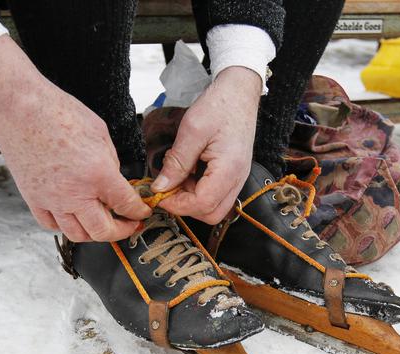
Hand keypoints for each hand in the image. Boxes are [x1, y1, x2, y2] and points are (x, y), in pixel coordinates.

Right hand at [0, 35, 150, 241]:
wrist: (19, 108)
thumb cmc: (58, 113)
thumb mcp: (100, 134)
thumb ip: (111, 163)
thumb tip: (115, 181)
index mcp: (98, 174)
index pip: (126, 205)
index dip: (138, 212)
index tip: (142, 212)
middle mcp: (75, 194)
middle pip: (103, 231)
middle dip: (121, 231)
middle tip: (128, 224)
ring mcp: (52, 200)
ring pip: (77, 234)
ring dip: (94, 233)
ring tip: (102, 223)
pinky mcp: (33, 198)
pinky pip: (51, 224)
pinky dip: (65, 225)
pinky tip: (73, 216)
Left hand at [151, 66, 260, 223]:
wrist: (239, 92)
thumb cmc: (219, 106)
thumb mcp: (191, 131)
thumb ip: (176, 162)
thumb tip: (161, 187)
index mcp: (229, 169)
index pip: (202, 204)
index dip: (177, 204)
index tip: (160, 194)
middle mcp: (238, 178)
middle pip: (211, 214)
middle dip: (186, 207)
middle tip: (168, 188)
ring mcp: (238, 178)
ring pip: (214, 207)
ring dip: (191, 199)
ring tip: (177, 177)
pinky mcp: (234, 174)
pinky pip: (217, 195)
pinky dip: (199, 191)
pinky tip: (188, 172)